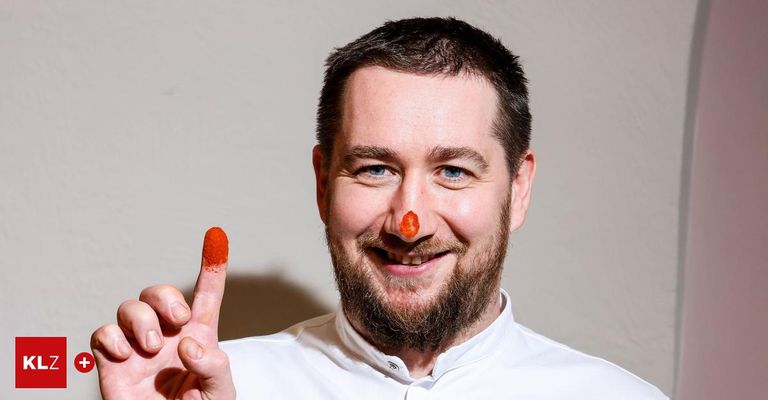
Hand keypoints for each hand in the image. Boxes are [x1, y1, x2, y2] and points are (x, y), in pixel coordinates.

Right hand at [90, 227, 235, 398]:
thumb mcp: (220, 393)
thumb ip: (214, 367)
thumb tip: (187, 344)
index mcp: (198, 338)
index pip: (207, 296)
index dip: (212, 267)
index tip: (216, 236)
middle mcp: (166, 337)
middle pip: (159, 293)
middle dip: (166, 296)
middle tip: (179, 320)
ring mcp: (137, 348)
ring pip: (130, 307)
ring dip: (141, 319)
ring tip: (152, 347)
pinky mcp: (112, 364)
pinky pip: (103, 334)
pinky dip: (112, 338)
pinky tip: (126, 355)